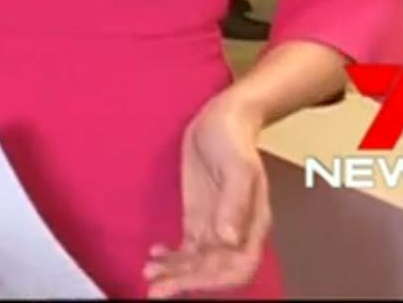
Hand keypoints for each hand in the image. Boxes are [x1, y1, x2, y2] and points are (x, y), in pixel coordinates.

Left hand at [144, 95, 270, 298]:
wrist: (223, 117)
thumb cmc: (233, 137)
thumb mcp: (236, 165)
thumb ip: (235, 202)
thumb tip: (229, 239)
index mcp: (253, 224)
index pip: (237, 267)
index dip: (212, 281)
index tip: (184, 282)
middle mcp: (236, 232)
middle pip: (214, 271)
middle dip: (186, 283)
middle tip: (155, 290)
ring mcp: (217, 226)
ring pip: (198, 264)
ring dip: (175, 275)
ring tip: (150, 277)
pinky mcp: (200, 218)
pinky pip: (189, 250)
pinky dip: (172, 259)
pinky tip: (156, 257)